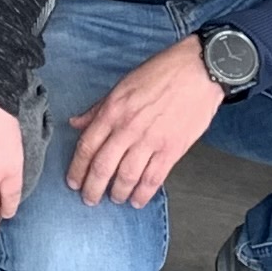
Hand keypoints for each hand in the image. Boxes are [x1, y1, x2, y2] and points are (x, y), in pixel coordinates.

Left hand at [65, 38, 221, 208]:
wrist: (198, 71)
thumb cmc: (163, 72)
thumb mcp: (123, 84)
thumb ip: (98, 108)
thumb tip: (77, 122)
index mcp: (113, 110)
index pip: (87, 146)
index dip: (77, 168)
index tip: (73, 180)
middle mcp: (128, 128)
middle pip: (102, 167)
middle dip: (92, 188)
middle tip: (89, 198)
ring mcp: (150, 141)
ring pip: (126, 177)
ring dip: (117, 193)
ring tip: (114, 198)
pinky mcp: (172, 150)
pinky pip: (153, 179)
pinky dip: (143, 194)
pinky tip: (137, 200)